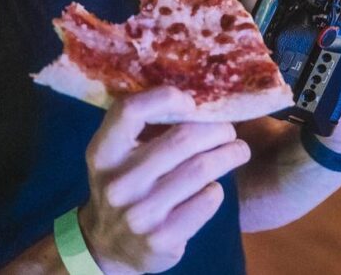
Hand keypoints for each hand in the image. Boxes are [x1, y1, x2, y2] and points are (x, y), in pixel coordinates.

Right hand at [79, 87, 250, 274]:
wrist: (108, 245)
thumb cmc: (122, 183)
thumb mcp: (116, 152)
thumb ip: (143, 124)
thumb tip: (197, 95)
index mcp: (103, 152)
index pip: (131, 110)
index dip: (166, 98)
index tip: (191, 102)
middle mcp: (119, 182)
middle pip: (182, 138)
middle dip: (216, 130)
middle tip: (228, 129)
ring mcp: (140, 213)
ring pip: (201, 168)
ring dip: (228, 155)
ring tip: (238, 150)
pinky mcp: (162, 239)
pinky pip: (206, 201)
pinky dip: (216, 189)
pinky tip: (214, 186)